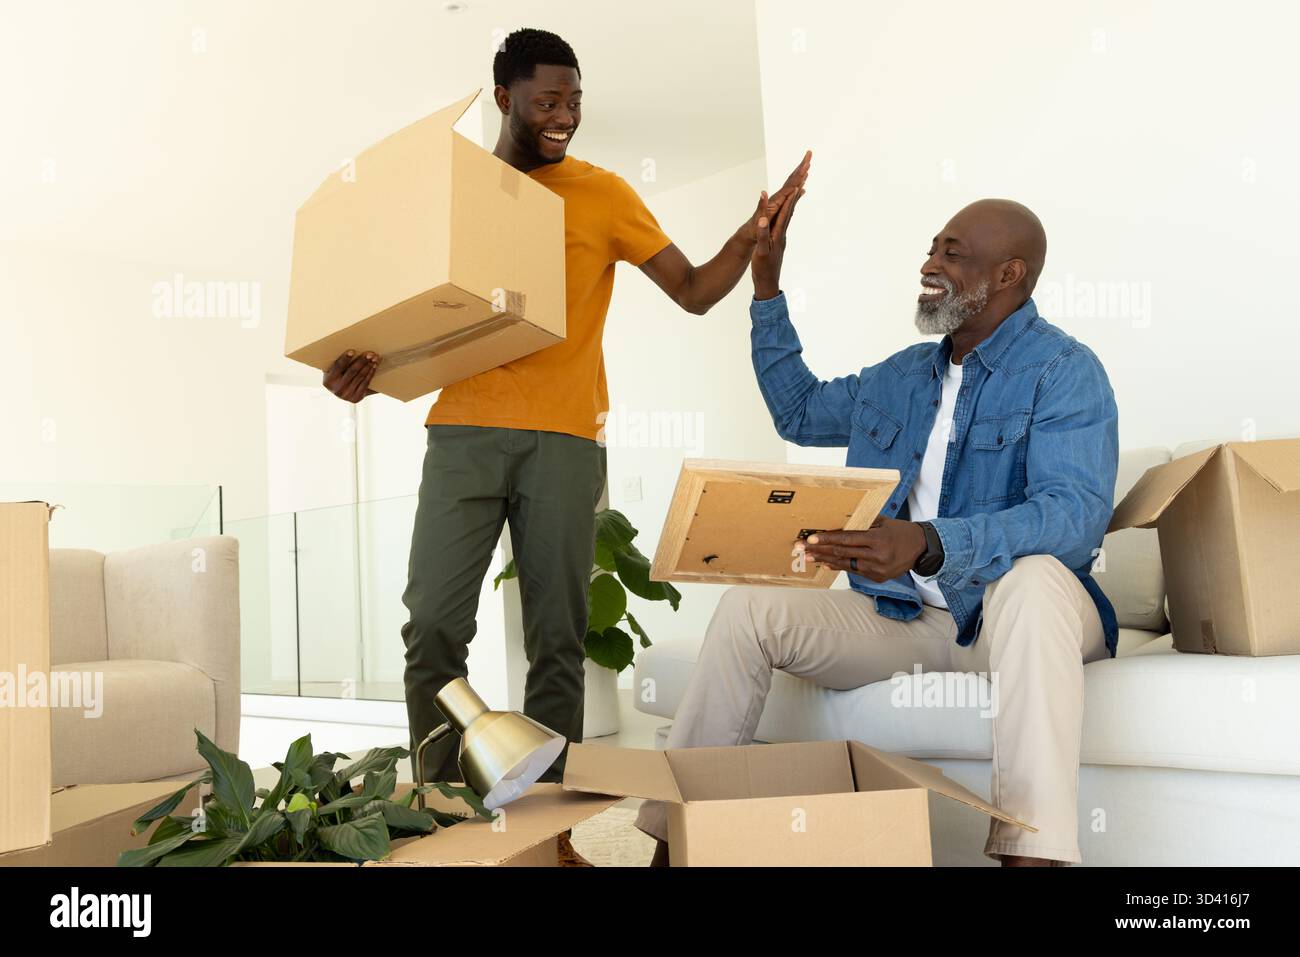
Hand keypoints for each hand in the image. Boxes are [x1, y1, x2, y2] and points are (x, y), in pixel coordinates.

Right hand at [324, 350, 379, 402]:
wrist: (343, 393)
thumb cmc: (338, 376)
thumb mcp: (333, 370)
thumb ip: (337, 362)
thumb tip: (344, 345)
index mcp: (328, 381)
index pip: (337, 367)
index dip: (345, 358)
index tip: (352, 351)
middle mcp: (337, 389)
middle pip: (352, 371)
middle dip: (362, 361)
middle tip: (370, 353)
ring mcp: (347, 395)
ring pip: (360, 376)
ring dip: (369, 366)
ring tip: (375, 358)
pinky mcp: (357, 398)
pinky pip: (365, 383)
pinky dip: (371, 373)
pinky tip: (374, 366)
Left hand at [738, 150, 810, 244]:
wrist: (750, 232)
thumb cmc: (755, 228)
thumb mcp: (758, 218)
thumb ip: (761, 205)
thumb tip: (763, 192)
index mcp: (774, 201)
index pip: (789, 186)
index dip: (798, 177)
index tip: (806, 167)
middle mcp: (776, 198)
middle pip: (791, 180)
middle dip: (800, 167)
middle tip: (809, 155)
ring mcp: (778, 200)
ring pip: (791, 184)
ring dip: (800, 173)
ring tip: (808, 164)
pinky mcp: (780, 204)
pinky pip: (791, 193)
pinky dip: (798, 186)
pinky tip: (803, 184)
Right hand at [751, 180, 805, 300]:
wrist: (767, 284)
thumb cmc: (763, 269)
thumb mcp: (761, 252)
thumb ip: (762, 235)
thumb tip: (763, 219)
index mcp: (777, 235)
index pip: (784, 214)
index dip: (789, 200)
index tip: (795, 186)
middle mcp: (781, 236)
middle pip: (789, 214)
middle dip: (793, 199)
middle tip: (801, 184)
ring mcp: (780, 240)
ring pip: (786, 219)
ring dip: (791, 205)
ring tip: (796, 194)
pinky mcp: (777, 244)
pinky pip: (782, 225)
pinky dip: (784, 216)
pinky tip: (784, 215)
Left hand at [797, 519, 926, 582]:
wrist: (922, 549)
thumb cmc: (900, 531)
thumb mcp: (882, 522)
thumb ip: (861, 524)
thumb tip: (837, 525)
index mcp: (877, 540)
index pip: (847, 540)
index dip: (827, 540)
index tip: (810, 539)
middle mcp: (876, 557)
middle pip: (842, 553)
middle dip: (818, 551)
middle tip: (799, 549)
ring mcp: (877, 570)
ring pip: (845, 564)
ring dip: (824, 560)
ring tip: (807, 557)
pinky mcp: (877, 578)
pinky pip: (854, 570)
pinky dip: (839, 566)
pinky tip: (825, 563)